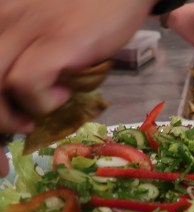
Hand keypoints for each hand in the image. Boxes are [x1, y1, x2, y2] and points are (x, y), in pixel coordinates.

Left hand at [0, 0, 154, 132]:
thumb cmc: (89, 6)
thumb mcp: (45, 23)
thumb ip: (29, 48)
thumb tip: (27, 89)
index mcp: (1, 13)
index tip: (12, 109)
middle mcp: (5, 16)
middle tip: (23, 122)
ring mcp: (30, 26)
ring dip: (13, 113)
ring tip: (40, 113)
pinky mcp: (58, 40)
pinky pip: (27, 82)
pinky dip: (42, 101)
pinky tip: (66, 93)